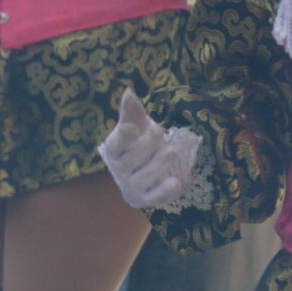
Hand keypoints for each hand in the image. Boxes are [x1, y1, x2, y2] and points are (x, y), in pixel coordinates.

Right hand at [100, 87, 196, 209]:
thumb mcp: (135, 124)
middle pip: (131, 161)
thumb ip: (131, 110)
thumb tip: (128, 92)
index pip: (114, 146)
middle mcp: (120, 170)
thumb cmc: (138, 142)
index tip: (131, 127)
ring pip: (143, 178)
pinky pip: (153, 197)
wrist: (142, 169)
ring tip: (172, 151)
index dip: (122, 138)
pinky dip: (164, 191)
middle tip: (160, 130)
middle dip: (146, 145)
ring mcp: (132, 186)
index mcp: (114, 151)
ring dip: (158, 165)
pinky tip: (177, 182)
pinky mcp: (146, 198)